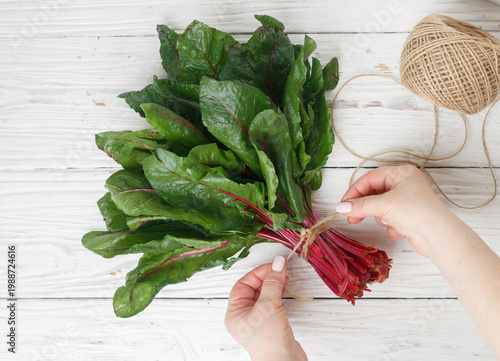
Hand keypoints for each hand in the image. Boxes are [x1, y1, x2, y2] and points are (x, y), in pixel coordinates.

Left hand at [225, 256, 307, 360]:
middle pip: (253, 288)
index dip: (258, 273)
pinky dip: (278, 294)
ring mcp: (257, 320)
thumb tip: (276, 263)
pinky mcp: (270, 323)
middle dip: (267, 278)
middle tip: (281, 270)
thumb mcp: (268, 306)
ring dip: (274, 285)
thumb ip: (272, 283)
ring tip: (285, 279)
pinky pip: (271, 302)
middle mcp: (243, 316)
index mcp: (235, 313)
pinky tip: (285, 290)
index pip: (243, 284)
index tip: (274, 265)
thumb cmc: (269, 342)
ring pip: (263, 294)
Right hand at [336, 165, 452, 256]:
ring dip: (382, 217)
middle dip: (365, 207)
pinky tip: (401, 230)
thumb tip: (341, 207)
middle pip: (375, 193)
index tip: (343, 204)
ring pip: (381, 207)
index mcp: (402, 173)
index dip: (355, 191)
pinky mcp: (409, 217)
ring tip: (388, 223)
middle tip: (351, 217)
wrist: (438, 237)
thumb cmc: (416, 212)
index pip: (370, 178)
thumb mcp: (383, 205)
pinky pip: (390, 219)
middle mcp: (405, 184)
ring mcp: (408, 201)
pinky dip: (392, 226)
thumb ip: (360, 205)